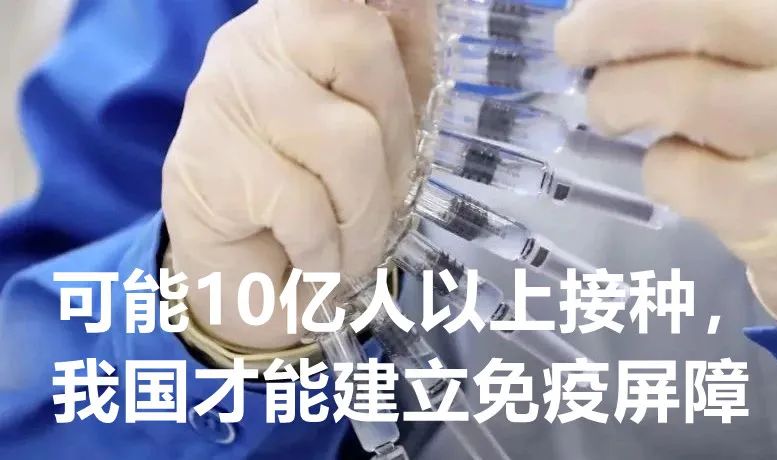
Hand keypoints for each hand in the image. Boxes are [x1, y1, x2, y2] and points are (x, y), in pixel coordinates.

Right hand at [163, 0, 433, 349]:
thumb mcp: (375, 127)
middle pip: (363, 46)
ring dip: (363, 214)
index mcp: (305, 23)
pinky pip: (304, 204)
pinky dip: (324, 249)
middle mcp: (259, 41)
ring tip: (350, 246)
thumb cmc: (318, 203)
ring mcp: (226, 95)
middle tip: (385, 203)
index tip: (418, 3)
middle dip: (398, 141)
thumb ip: (401, 69)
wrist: (238, 284)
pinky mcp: (207, 162)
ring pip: (345, 136)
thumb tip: (431, 7)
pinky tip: (313, 260)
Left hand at [556, 0, 776, 323]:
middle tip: (574, 44)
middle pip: (703, 11)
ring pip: (680, 93)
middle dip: (612, 24)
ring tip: (613, 107)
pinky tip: (678, 165)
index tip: (594, 3)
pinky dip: (657, 167)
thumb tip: (605, 3)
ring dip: (618, 99)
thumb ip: (721, 13)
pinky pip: (678, 174)